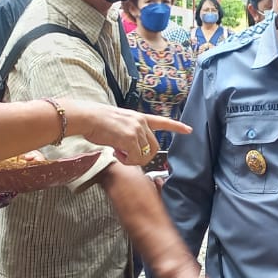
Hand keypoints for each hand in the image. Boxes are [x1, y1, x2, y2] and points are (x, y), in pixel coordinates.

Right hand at [65, 100, 189, 167]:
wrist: (88, 117)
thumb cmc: (97, 122)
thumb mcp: (119, 123)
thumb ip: (129, 133)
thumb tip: (130, 150)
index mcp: (139, 117)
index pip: (162, 121)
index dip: (176, 127)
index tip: (189, 130)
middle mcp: (141, 123)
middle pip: (154, 147)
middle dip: (143, 156)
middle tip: (126, 156)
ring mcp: (137, 130)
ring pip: (144, 155)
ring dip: (132, 159)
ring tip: (118, 152)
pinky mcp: (130, 139)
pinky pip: (134, 158)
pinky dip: (126, 160)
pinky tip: (116, 152)